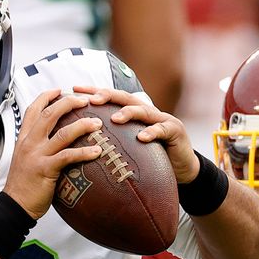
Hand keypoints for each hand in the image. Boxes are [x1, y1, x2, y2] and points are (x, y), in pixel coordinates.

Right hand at [3, 89, 102, 219]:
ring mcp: (37, 155)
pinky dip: (84, 152)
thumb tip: (54, 139)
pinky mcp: (46, 169)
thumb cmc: (23, 184)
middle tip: (85, 100)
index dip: (47, 96)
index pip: (33, 109)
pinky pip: (68, 156)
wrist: (14, 205)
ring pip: (62, 133)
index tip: (60, 89)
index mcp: (24, 138)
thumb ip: (37, 146)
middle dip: (69, 103)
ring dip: (82, 125)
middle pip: (50, 114)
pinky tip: (98, 151)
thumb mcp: (26, 158)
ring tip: (97, 123)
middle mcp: (29, 142)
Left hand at [73, 86, 200, 183]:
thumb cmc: (153, 158)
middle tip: (92, 99)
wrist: (183, 169)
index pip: (112, 98)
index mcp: (134, 113)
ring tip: (114, 118)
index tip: (75, 90)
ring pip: (143, 111)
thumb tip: (81, 145)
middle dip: (108, 96)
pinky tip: (141, 137)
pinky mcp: (175, 131)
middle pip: (126, 98)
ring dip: (128, 113)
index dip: (94, 92)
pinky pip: (162, 130)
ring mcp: (163, 120)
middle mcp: (147, 112)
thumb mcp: (130, 148)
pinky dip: (152, 132)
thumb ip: (113, 141)